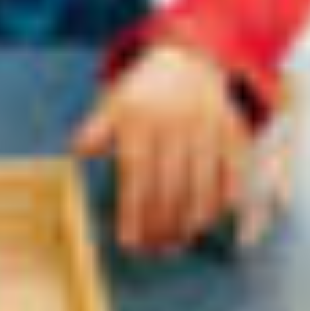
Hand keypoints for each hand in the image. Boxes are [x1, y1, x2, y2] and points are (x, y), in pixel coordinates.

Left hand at [73, 44, 249, 254]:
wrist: (188, 59)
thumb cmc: (142, 93)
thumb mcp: (111, 105)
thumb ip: (95, 132)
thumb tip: (77, 153)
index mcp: (139, 121)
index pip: (136, 177)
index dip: (133, 213)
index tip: (128, 242)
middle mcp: (174, 125)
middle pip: (169, 188)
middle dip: (160, 226)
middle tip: (154, 252)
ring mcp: (206, 128)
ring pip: (201, 185)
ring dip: (190, 222)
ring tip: (177, 244)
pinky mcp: (232, 131)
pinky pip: (232, 171)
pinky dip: (223, 199)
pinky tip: (210, 222)